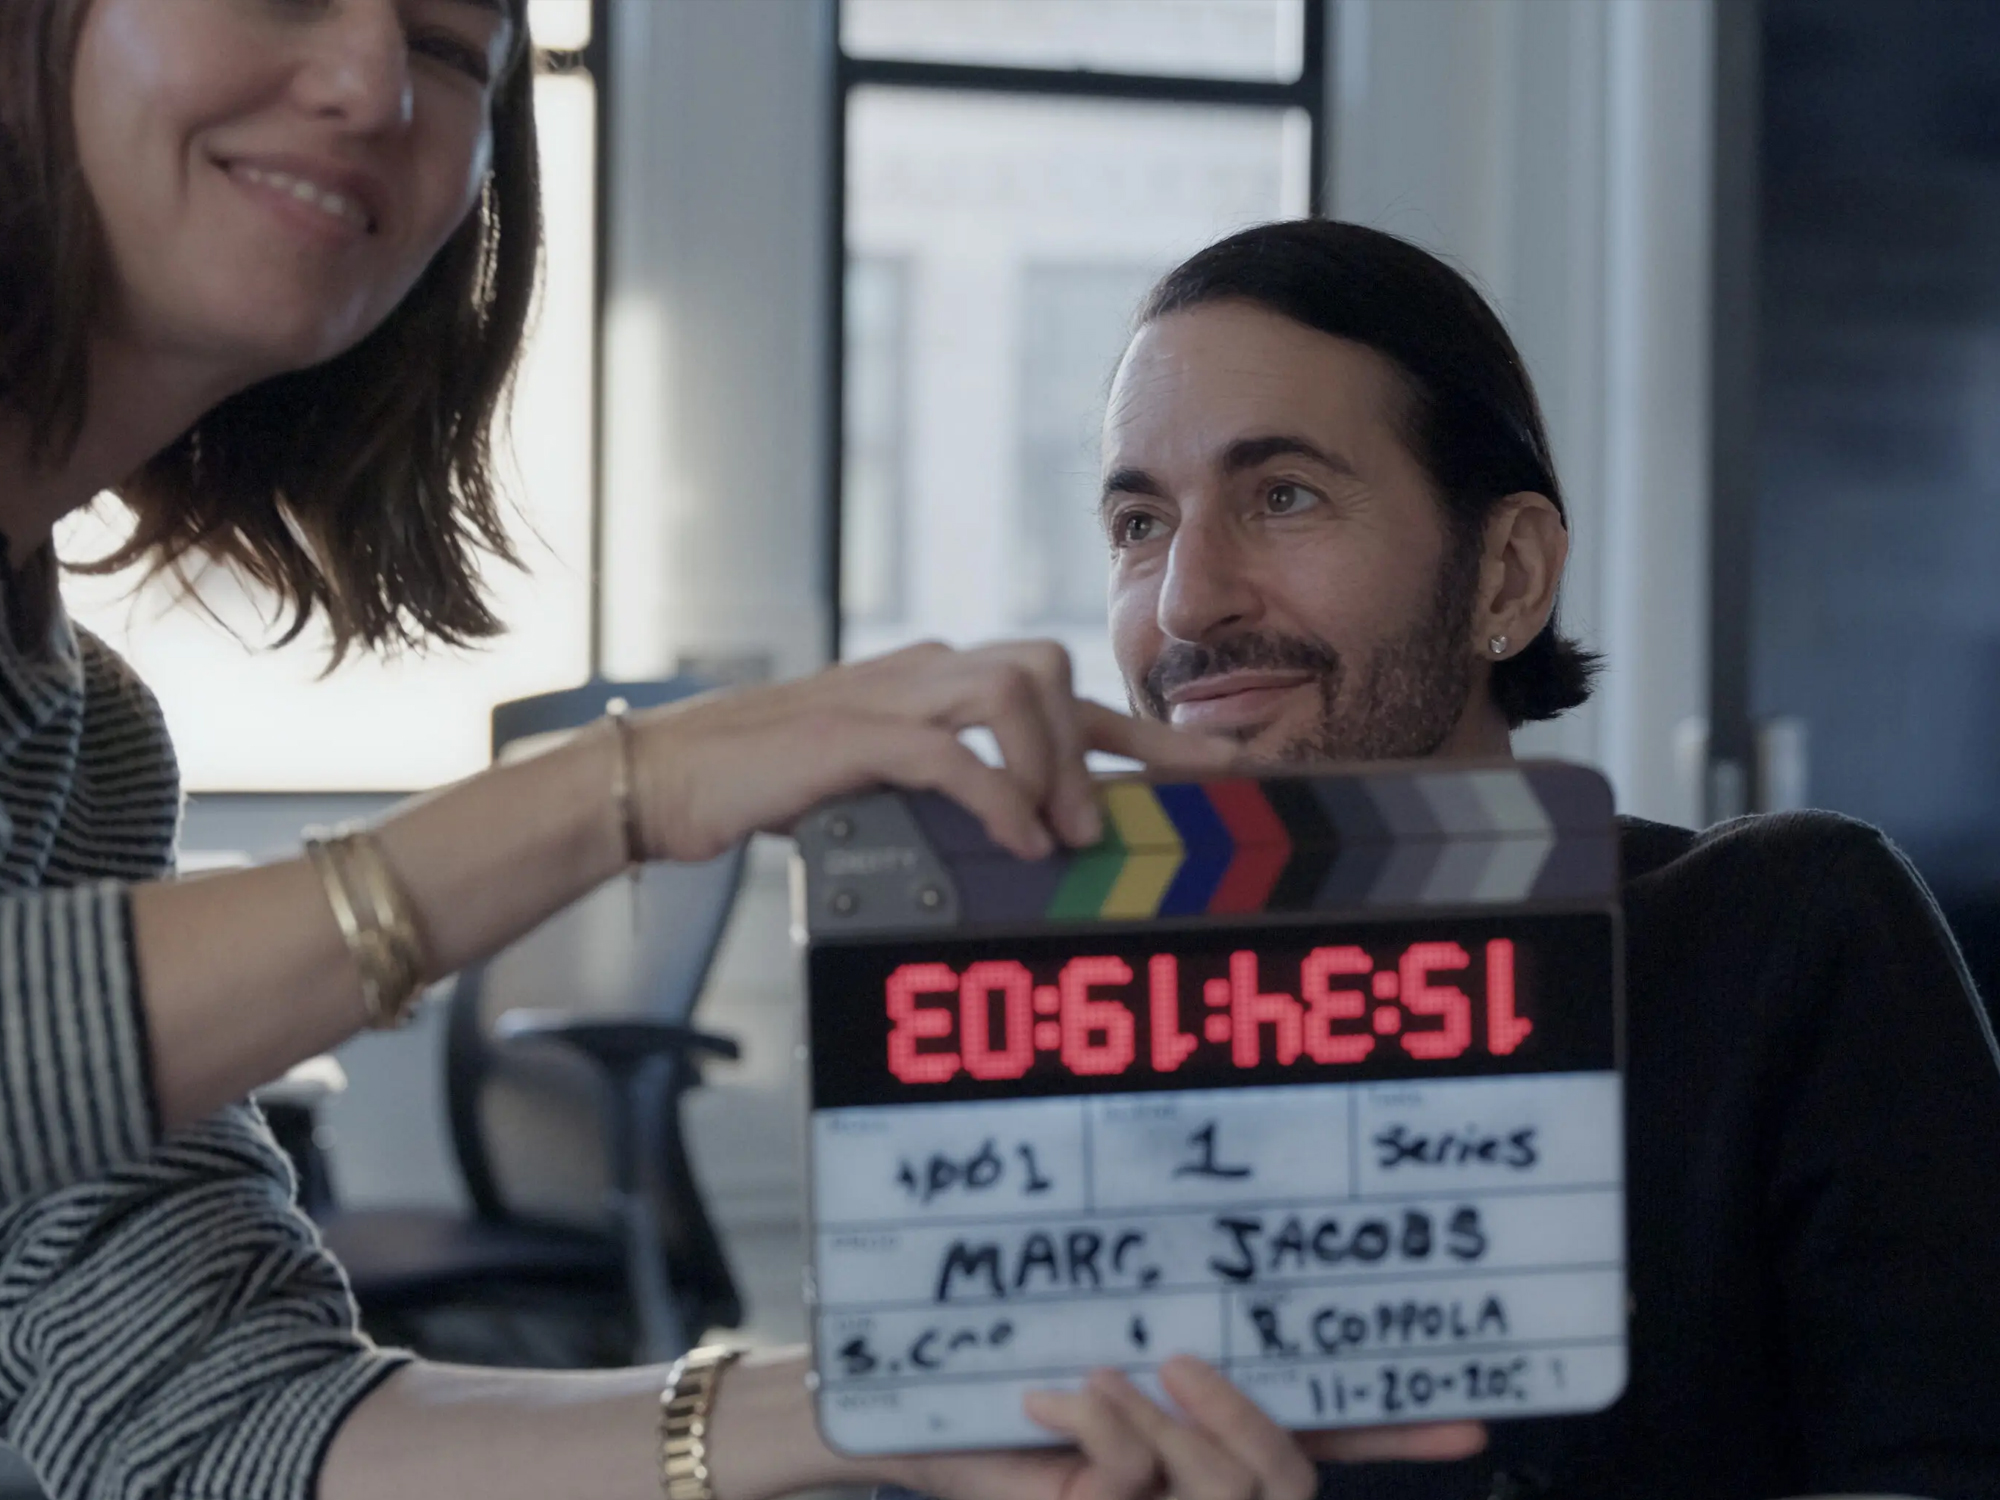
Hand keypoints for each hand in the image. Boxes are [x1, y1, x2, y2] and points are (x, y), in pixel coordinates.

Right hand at [629, 640, 1237, 862]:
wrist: (667, 774)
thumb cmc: (769, 786)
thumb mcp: (878, 787)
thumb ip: (946, 792)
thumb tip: (1023, 839)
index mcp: (936, 682)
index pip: (1060, 694)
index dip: (1147, 733)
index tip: (1220, 772)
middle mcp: (923, 673)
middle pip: (1050, 669)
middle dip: (1112, 743)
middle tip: (1137, 823)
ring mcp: (888, 694)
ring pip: (1014, 686)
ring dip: (1055, 766)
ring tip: (1061, 835)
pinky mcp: (851, 735)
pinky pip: (950, 749)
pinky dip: (996, 794)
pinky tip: (1016, 840)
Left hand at [887, 1356, 1487, 1499]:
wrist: (907, 1405)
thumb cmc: (1004, 1352)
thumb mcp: (1101, 1309)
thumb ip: (1180, 1297)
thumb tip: (1266, 1229)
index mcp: (1213, 1426)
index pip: (1332, 1437)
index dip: (1402, 1431)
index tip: (1476, 1418)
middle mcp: (1194, 1479)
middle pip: (1288, 1480)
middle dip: (1244, 1420)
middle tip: (1185, 1362)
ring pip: (1220, 1488)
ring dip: (1161, 1425)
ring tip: (1101, 1374)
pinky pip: (1129, 1477)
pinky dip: (1096, 1424)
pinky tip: (1048, 1398)